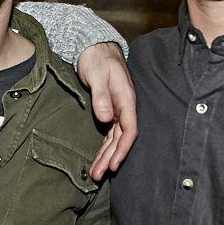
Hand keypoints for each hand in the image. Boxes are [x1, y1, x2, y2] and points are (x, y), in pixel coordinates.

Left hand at [76, 42, 136, 179]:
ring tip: (96, 174)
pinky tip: (98, 159)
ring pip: (114, 139)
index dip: (122, 148)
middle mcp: (124, 107)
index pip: (129, 129)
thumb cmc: (97, 59)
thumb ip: (101, 96)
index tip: (114, 164)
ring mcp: (117, 110)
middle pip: (120, 139)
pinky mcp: (109, 110)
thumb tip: (106, 117)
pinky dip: (103, 147)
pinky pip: (108, 133)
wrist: (94, 48)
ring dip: (106, 156)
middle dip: (110, 158)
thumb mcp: (97, 74)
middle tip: (99, 176)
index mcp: (126, 99)